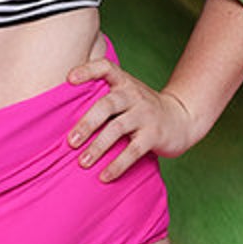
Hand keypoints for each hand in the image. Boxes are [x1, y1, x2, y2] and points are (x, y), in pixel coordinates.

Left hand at [66, 57, 201, 181]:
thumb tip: (61, 113)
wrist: (182, 118)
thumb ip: (102, 96)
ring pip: (117, 129)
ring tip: (82, 162)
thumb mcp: (126, 94)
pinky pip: (133, 151)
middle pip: (107, 105)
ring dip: (98, 147)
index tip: (69, 79)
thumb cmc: (141, 108)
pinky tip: (104, 176)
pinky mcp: (154, 135)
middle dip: (87, 123)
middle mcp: (134, 95)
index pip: (106, 67)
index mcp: (124, 82)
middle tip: (70, 142)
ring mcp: (145, 115)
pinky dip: (117, 165)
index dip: (88, 70)